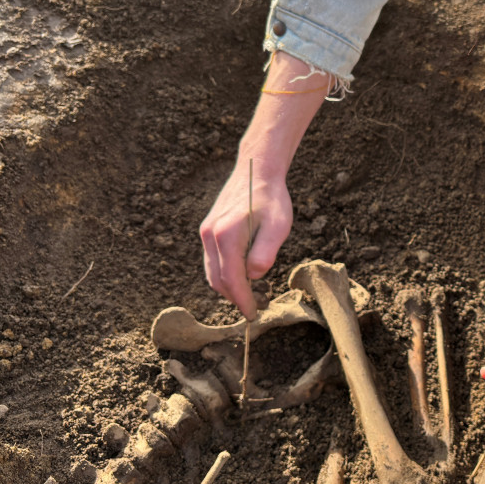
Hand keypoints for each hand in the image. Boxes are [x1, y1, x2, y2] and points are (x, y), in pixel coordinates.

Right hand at [200, 51, 326, 318]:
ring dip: (227, 287)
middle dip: (234, 298)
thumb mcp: (278, 225)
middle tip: (252, 309)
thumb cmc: (272, 198)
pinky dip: (223, 273)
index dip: (242, 301)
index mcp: (226, 236)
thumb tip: (254, 276)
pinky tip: (240, 276)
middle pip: (218, 280)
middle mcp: (210, 235)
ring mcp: (206, 232)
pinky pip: (211, 260)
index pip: (232, 280)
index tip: (254, 315)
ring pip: (211, 271)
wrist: (257, 169)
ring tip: (247, 296)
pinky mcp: (207, 229)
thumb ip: (265, 251)